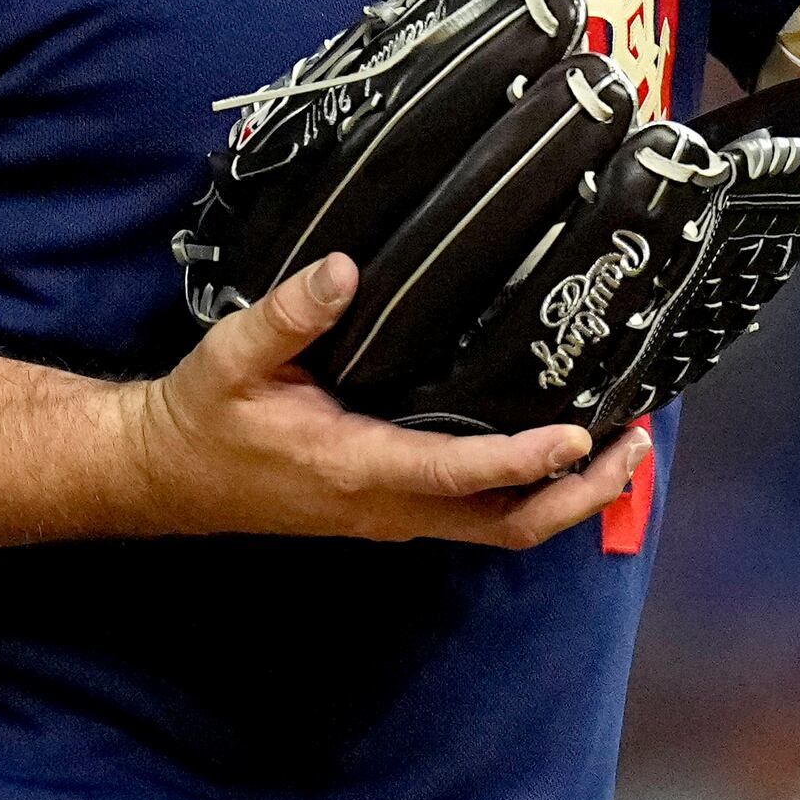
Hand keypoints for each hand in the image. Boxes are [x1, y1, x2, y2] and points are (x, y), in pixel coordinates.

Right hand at [115, 255, 651, 546]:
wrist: (164, 474)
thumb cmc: (202, 414)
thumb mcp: (230, 355)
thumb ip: (290, 314)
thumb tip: (347, 269)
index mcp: (353, 468)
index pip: (457, 474)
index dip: (522, 460)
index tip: (576, 435)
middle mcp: (385, 507)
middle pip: (505, 526)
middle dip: (578, 494)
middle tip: (634, 445)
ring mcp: (392, 518)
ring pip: (499, 529)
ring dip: (565, 499)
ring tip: (621, 447)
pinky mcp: (392, 511)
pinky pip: (476, 517)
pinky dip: (529, 493)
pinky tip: (558, 451)